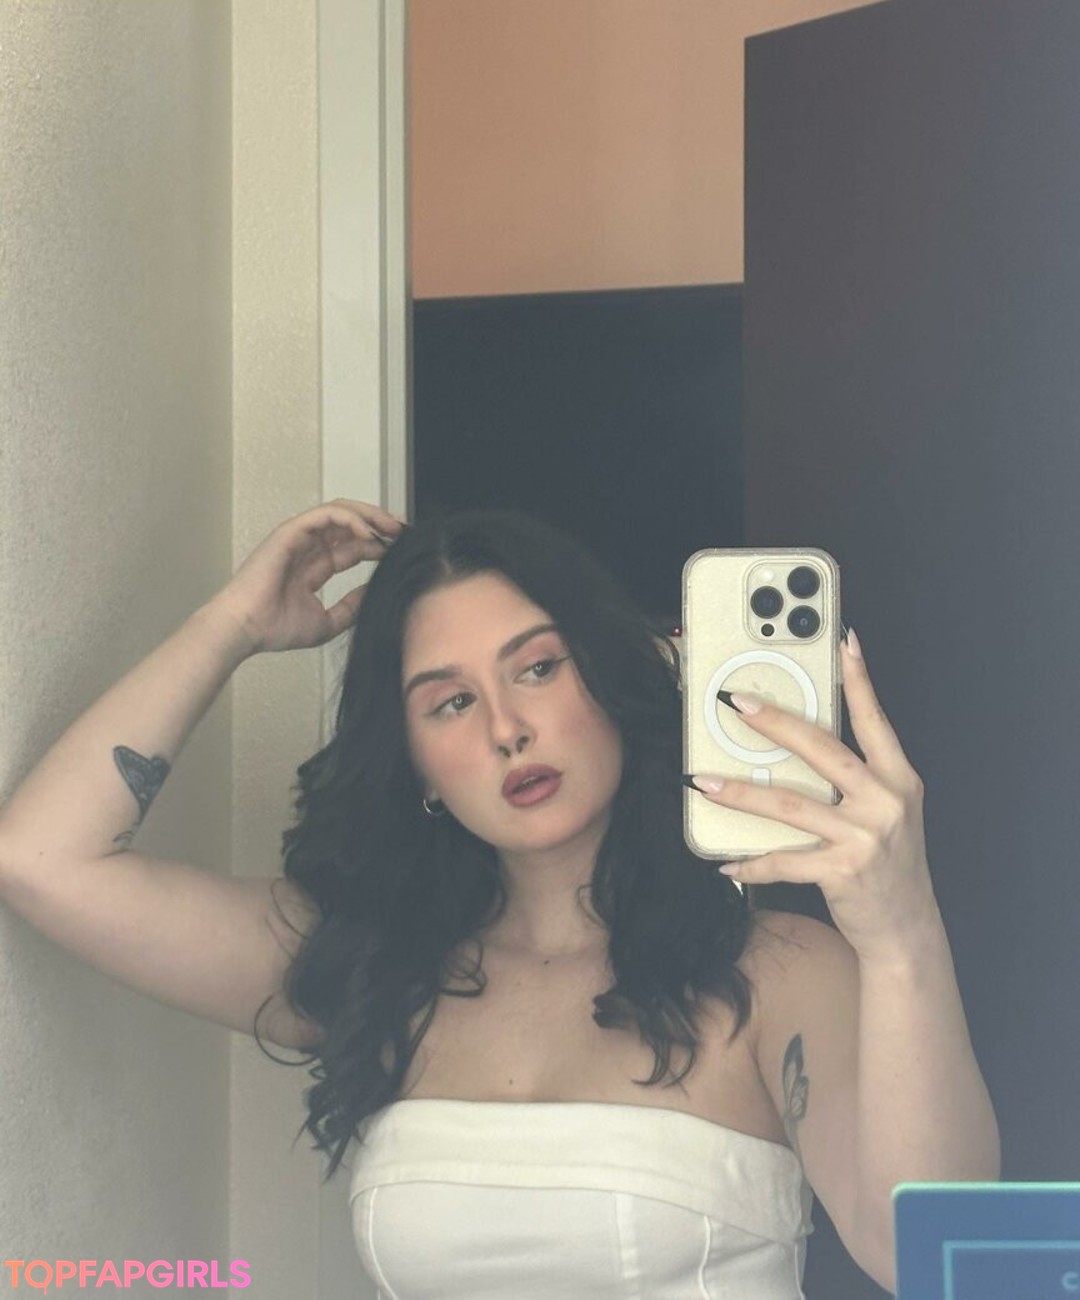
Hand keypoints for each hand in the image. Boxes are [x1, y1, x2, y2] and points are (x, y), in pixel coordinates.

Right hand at [208, 499, 406, 653]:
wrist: (246, 629)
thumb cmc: (275, 628)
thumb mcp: (327, 622)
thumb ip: (350, 608)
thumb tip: (372, 594)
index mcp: (314, 566)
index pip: (352, 546)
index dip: (378, 545)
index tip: (403, 551)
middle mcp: (307, 547)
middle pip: (350, 523)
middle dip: (380, 524)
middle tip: (404, 533)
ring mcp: (298, 537)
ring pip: (340, 511)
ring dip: (369, 516)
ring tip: (392, 528)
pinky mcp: (290, 532)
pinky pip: (325, 515)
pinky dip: (350, 519)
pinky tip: (368, 532)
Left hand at [688, 629, 937, 961]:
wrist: (906, 927)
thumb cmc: (888, 863)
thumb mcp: (888, 812)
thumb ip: (858, 778)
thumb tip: (798, 744)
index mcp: (900, 779)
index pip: (876, 719)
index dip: (859, 679)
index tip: (844, 640)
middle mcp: (887, 802)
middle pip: (823, 750)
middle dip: (776, 723)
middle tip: (737, 703)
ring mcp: (866, 837)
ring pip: (790, 805)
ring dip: (740, 793)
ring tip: (703, 783)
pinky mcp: (844, 871)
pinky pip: (785, 860)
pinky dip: (751, 862)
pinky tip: (725, 861)